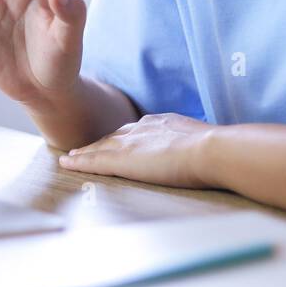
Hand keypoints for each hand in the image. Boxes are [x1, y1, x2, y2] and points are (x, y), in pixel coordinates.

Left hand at [58, 113, 217, 188]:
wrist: (212, 150)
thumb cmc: (218, 149)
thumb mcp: (205, 141)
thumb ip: (198, 145)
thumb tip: (211, 152)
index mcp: (162, 122)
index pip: (136, 130)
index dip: (123, 136)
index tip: (116, 140)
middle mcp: (142, 128)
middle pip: (114, 136)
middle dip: (100, 142)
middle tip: (85, 148)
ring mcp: (130, 143)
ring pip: (100, 147)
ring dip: (85, 152)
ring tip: (72, 156)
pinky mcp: (122, 160)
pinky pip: (94, 161)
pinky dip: (79, 162)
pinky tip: (67, 164)